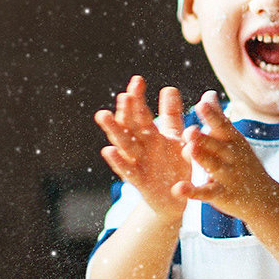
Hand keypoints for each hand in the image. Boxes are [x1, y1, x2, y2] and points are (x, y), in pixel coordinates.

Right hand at [95, 75, 188, 217]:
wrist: (175, 199)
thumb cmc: (173, 165)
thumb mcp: (175, 138)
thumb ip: (172, 115)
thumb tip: (168, 87)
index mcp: (151, 136)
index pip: (141, 114)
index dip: (138, 99)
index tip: (137, 80)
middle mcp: (141, 147)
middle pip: (131, 126)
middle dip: (127, 111)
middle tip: (123, 94)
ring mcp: (138, 164)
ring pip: (124, 145)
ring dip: (114, 131)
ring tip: (103, 115)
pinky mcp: (139, 182)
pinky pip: (128, 171)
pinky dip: (117, 161)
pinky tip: (107, 150)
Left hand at [175, 92, 278, 220]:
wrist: (263, 197)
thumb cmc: (242, 163)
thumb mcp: (233, 140)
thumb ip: (218, 118)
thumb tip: (208, 94)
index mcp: (234, 141)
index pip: (223, 126)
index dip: (212, 116)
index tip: (201, 104)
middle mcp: (233, 156)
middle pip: (217, 145)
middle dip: (205, 138)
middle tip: (190, 130)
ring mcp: (228, 176)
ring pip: (213, 166)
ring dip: (202, 158)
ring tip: (189, 150)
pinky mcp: (222, 194)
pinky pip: (206, 193)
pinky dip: (193, 192)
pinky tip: (178, 189)